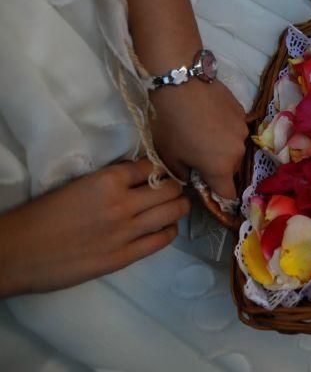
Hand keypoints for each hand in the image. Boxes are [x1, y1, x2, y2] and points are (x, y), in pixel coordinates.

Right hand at [0, 160, 187, 297]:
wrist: (18, 252)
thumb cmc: (42, 216)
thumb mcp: (79, 184)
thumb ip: (110, 180)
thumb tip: (137, 176)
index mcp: (107, 180)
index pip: (151, 166)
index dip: (159, 168)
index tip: (162, 172)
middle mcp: (122, 204)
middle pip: (169, 188)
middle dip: (175, 186)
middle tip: (173, 189)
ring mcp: (126, 232)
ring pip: (172, 212)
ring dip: (179, 206)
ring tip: (177, 205)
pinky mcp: (124, 257)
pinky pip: (161, 240)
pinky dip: (170, 231)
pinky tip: (167, 227)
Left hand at [150, 79, 247, 198]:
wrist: (181, 83)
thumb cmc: (171, 124)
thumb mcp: (168, 155)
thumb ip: (182, 174)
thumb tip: (190, 177)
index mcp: (220, 168)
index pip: (228, 194)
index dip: (219, 196)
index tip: (207, 189)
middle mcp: (238, 152)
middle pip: (231, 170)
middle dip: (218, 168)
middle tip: (197, 156)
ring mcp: (243, 130)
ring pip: (234, 148)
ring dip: (222, 147)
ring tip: (203, 132)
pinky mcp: (242, 112)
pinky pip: (235, 129)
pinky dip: (225, 128)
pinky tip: (209, 116)